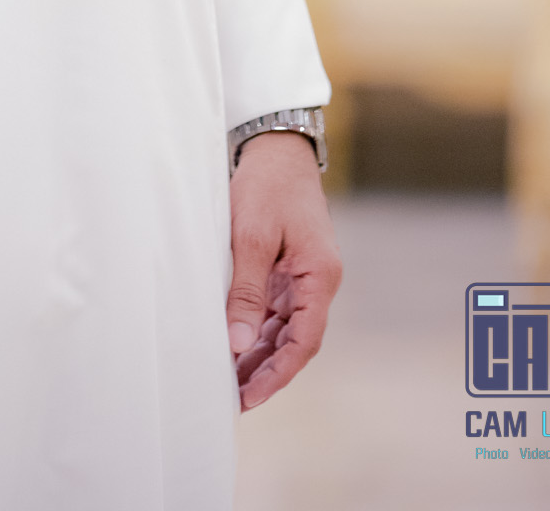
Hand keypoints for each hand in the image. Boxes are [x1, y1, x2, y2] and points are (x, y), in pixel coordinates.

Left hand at [225, 129, 341, 409]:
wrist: (276, 150)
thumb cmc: (268, 186)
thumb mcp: (252, 237)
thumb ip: (247, 291)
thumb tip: (239, 343)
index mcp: (320, 275)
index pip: (305, 340)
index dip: (278, 372)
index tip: (251, 395)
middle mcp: (316, 282)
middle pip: (295, 340)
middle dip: (266, 371)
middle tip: (234, 399)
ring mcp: (302, 277)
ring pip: (283, 329)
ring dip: (259, 355)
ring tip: (229, 382)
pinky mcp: (287, 270)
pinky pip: (274, 310)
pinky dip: (256, 330)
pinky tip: (234, 347)